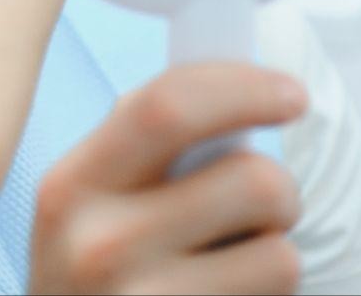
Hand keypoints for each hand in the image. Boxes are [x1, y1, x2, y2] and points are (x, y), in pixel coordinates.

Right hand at [30, 63, 307, 294]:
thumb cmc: (92, 273)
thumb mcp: (87, 204)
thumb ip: (141, 146)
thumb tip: (237, 87)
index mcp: (70, 185)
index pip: (167, 106)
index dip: (244, 87)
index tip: (290, 94)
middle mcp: (97, 244)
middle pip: (252, 180)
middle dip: (280, 189)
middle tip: (260, 209)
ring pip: (280, 254)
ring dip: (275, 257)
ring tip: (231, 270)